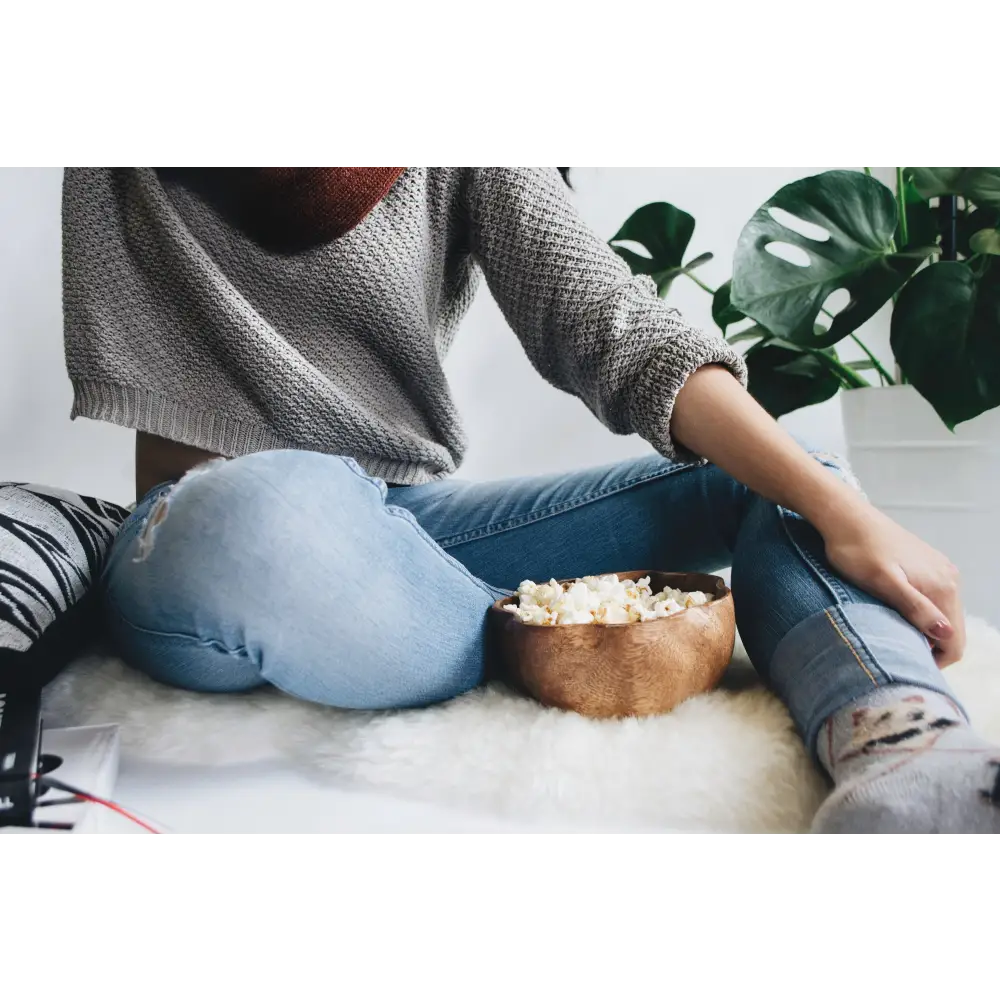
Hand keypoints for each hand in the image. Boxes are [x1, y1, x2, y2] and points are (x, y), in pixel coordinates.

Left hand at [819, 504, 964, 666]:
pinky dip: (919, 612)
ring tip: (891, 629)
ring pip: (942, 615)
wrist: (845, 517)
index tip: (903, 662)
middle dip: (928, 646)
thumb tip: (946, 633)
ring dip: (922, 629)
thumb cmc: (856, 550)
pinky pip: (933, 599)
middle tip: (894, 649)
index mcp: (943, 586)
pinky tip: (893, 611)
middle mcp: (949, 578)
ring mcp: (939, 570)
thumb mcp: (882, 583)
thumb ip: (915, 607)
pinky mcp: (927, 564)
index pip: (955, 642)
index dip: (933, 661)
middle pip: (952, 630)